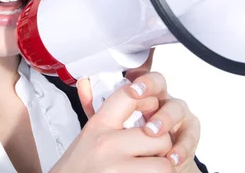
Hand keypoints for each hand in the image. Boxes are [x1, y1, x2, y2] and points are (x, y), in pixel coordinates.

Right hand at [51, 78, 176, 172]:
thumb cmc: (79, 166)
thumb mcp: (86, 136)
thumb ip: (92, 108)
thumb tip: (84, 81)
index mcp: (99, 126)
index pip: (129, 96)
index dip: (148, 100)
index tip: (151, 112)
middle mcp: (107, 145)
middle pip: (158, 136)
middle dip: (161, 146)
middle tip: (153, 152)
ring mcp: (117, 169)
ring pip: (164, 164)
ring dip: (162, 167)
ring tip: (149, 166)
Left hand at [77, 66, 201, 171]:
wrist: (148, 160)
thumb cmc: (129, 138)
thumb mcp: (111, 122)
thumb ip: (96, 104)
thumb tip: (82, 83)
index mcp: (141, 91)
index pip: (141, 74)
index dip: (139, 78)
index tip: (133, 88)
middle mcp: (159, 97)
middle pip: (160, 83)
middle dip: (152, 90)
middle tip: (140, 101)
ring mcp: (176, 114)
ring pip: (176, 107)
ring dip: (166, 119)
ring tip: (153, 132)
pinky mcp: (188, 133)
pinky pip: (190, 135)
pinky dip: (182, 146)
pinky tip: (172, 157)